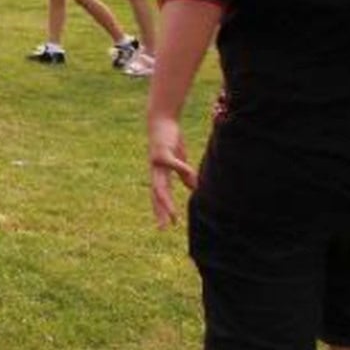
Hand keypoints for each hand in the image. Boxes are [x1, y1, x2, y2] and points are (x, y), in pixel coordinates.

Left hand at [147, 113, 197, 228]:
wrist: (160, 121)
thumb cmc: (170, 141)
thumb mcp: (179, 160)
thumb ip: (184, 174)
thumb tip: (193, 188)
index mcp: (160, 175)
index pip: (159, 196)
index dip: (162, 210)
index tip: (166, 226)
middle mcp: (156, 172)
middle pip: (157, 195)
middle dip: (160, 212)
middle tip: (163, 228)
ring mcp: (157, 163)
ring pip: (160, 186)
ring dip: (165, 201)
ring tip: (172, 214)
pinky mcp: (163, 152)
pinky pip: (173, 164)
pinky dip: (182, 171)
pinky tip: (192, 181)